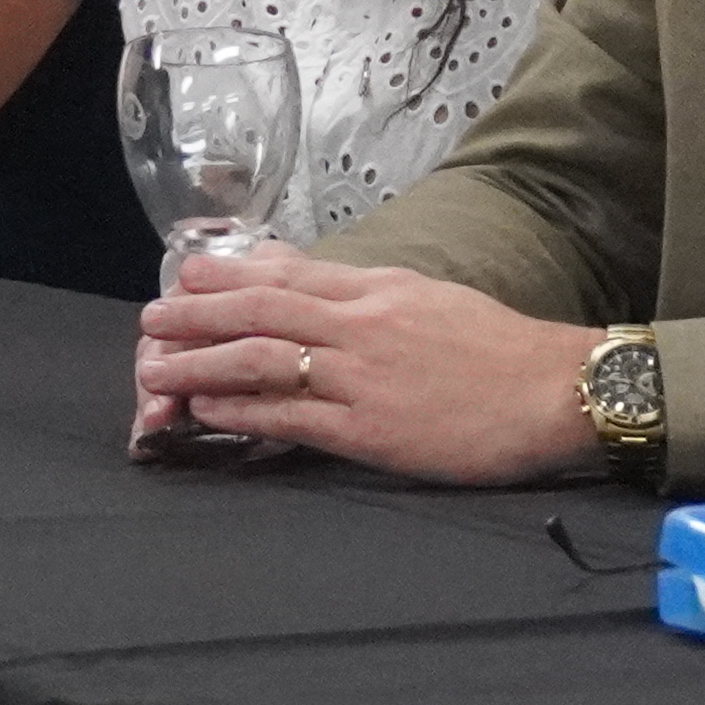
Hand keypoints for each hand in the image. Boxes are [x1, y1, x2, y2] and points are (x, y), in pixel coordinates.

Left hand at [130, 247, 597, 484]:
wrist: (555, 391)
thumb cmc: (499, 349)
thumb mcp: (429, 298)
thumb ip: (368, 292)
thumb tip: (315, 281)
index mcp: (378, 290)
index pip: (288, 276)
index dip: (229, 277)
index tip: (185, 276)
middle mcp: (362, 325)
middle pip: (262, 311)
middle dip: (198, 314)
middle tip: (150, 318)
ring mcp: (362, 376)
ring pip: (263, 360)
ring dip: (202, 362)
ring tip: (157, 367)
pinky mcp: (371, 428)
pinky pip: (291, 415)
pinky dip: (242, 411)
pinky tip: (207, 410)